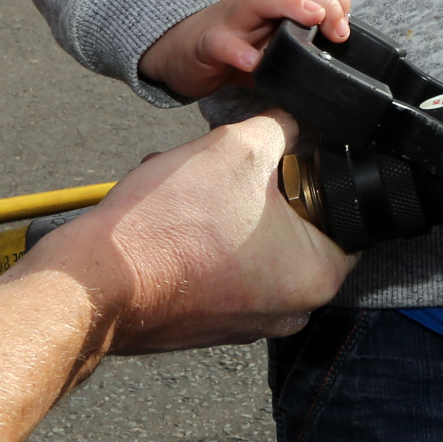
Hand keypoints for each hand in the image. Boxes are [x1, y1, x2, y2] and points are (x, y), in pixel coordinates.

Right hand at [15, 110, 353, 355]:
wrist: (94, 282)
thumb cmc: (165, 228)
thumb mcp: (239, 146)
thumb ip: (283, 127)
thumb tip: (294, 120)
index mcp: (317, 276)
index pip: (347, 214)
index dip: (316, 171)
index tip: (289, 155)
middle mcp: (290, 310)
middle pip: (297, 227)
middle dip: (264, 189)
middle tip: (234, 168)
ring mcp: (247, 321)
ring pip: (254, 243)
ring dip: (228, 208)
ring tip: (194, 186)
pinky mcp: (208, 321)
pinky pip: (222, 266)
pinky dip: (203, 237)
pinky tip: (175, 213)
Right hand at [140, 0, 352, 98]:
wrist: (181, 53)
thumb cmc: (235, 44)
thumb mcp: (276, 39)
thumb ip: (306, 40)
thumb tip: (342, 55)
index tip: (346, 27)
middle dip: (325, 1)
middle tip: (338, 32)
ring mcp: (231, 18)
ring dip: (291, 5)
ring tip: (312, 21)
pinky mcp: (207, 43)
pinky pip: (221, 42)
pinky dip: (237, 50)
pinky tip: (252, 62)